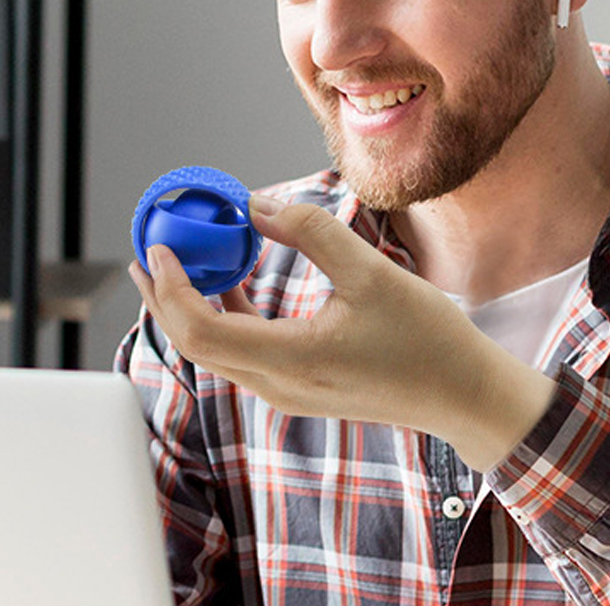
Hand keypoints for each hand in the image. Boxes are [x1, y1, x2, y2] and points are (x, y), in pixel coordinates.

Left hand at [128, 195, 555, 471]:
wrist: (459, 396)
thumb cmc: (427, 340)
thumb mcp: (371, 274)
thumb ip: (310, 232)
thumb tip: (255, 205)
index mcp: (292, 361)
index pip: (200, 329)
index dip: (171, 287)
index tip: (158, 245)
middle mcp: (277, 386)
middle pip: (195, 344)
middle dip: (165, 298)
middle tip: (150, 251)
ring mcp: (285, 393)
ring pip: (216, 351)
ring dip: (193, 307)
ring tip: (182, 261)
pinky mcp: (297, 389)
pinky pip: (243, 354)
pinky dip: (226, 317)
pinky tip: (232, 282)